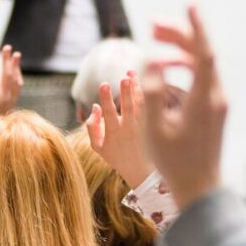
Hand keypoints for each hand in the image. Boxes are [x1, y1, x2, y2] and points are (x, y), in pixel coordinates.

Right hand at [86, 71, 153, 187]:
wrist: (142, 172)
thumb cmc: (117, 157)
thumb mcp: (98, 147)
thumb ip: (92, 127)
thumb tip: (95, 106)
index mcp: (114, 133)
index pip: (109, 113)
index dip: (106, 98)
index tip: (104, 84)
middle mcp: (129, 129)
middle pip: (128, 106)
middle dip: (126, 91)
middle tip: (125, 77)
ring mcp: (143, 127)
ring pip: (140, 104)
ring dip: (136, 87)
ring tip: (130, 73)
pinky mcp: (153, 126)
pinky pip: (150, 106)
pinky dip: (146, 93)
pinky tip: (141, 81)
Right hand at [141, 6, 226, 207]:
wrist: (201, 188)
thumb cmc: (175, 163)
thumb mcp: (155, 129)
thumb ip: (153, 93)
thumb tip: (154, 62)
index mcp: (205, 99)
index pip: (205, 54)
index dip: (196, 28)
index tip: (189, 5)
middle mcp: (216, 97)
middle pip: (201, 54)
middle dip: (178, 35)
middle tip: (151, 24)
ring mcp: (217, 103)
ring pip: (201, 65)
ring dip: (179, 50)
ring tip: (153, 40)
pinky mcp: (214, 109)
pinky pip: (201, 77)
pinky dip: (184, 66)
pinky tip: (164, 67)